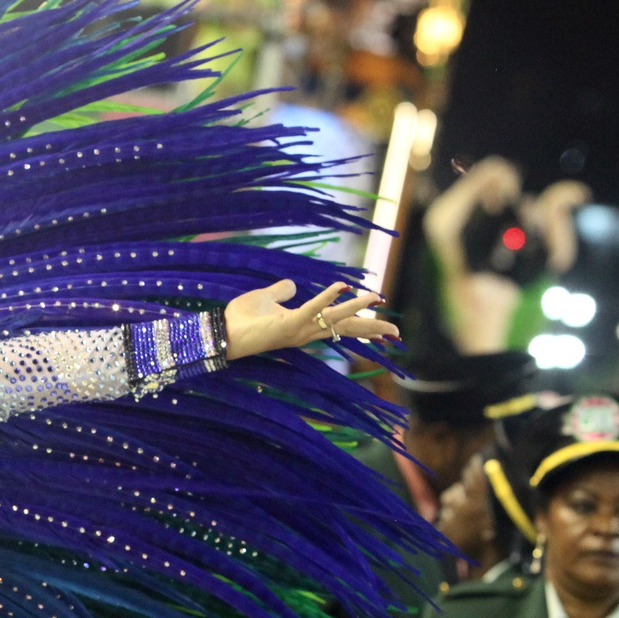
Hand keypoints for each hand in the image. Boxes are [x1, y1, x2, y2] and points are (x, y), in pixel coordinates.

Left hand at [224, 281, 399, 359]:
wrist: (222, 331)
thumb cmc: (242, 318)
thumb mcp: (266, 298)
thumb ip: (281, 291)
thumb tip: (292, 285)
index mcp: (305, 326)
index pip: (339, 326)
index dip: (362, 325)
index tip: (384, 329)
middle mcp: (306, 332)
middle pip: (345, 330)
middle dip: (371, 330)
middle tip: (396, 333)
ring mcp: (298, 330)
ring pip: (335, 319)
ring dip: (357, 307)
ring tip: (378, 298)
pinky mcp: (287, 325)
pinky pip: (311, 309)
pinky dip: (326, 297)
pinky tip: (342, 286)